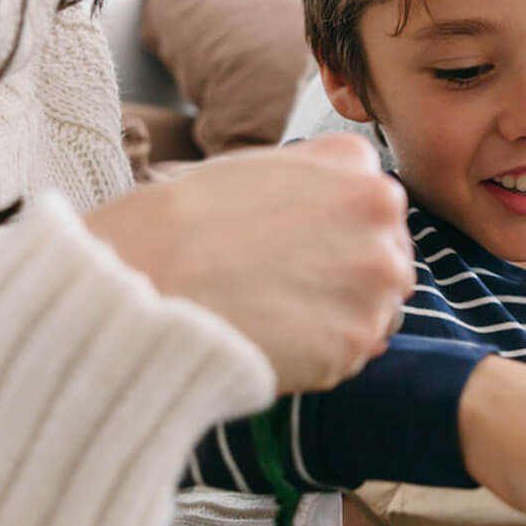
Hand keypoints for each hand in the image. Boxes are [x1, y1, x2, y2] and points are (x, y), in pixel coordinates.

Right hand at [86, 136, 413, 394]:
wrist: (138, 285)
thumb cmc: (175, 225)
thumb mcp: (252, 169)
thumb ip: (313, 184)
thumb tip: (341, 218)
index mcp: (356, 166)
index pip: (377, 211)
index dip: (337, 239)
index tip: (299, 253)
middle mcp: (381, 216)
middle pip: (387, 261)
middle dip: (349, 281)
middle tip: (285, 293)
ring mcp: (375, 281)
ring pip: (379, 312)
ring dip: (339, 322)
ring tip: (274, 318)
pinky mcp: (357, 341)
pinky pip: (353, 357)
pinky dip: (321, 359)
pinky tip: (272, 343)